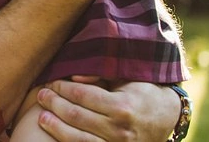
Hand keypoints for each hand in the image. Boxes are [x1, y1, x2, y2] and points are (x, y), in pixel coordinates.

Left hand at [36, 77, 178, 140]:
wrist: (167, 116)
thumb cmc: (141, 90)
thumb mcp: (125, 76)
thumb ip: (99, 74)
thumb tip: (73, 77)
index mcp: (122, 106)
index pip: (81, 96)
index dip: (61, 88)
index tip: (51, 82)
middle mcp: (120, 129)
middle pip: (76, 116)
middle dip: (54, 104)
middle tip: (41, 96)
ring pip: (78, 138)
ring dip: (56, 127)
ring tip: (42, 117)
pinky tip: (57, 134)